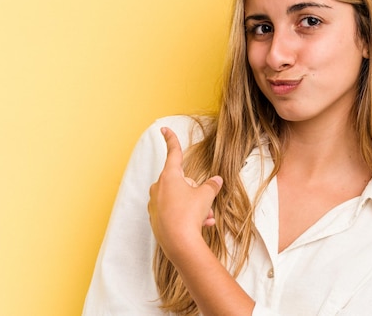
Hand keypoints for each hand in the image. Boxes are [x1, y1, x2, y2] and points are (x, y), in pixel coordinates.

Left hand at [148, 127, 222, 259]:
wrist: (179, 243)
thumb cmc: (190, 214)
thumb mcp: (205, 196)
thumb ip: (211, 186)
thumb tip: (216, 180)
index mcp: (169, 177)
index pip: (173, 153)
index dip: (171, 139)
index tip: (163, 128)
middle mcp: (158, 188)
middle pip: (181, 181)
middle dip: (195, 190)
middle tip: (206, 203)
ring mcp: (155, 204)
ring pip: (179, 199)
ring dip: (194, 206)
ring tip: (206, 218)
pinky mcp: (156, 219)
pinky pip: (174, 212)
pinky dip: (186, 216)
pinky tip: (199, 225)